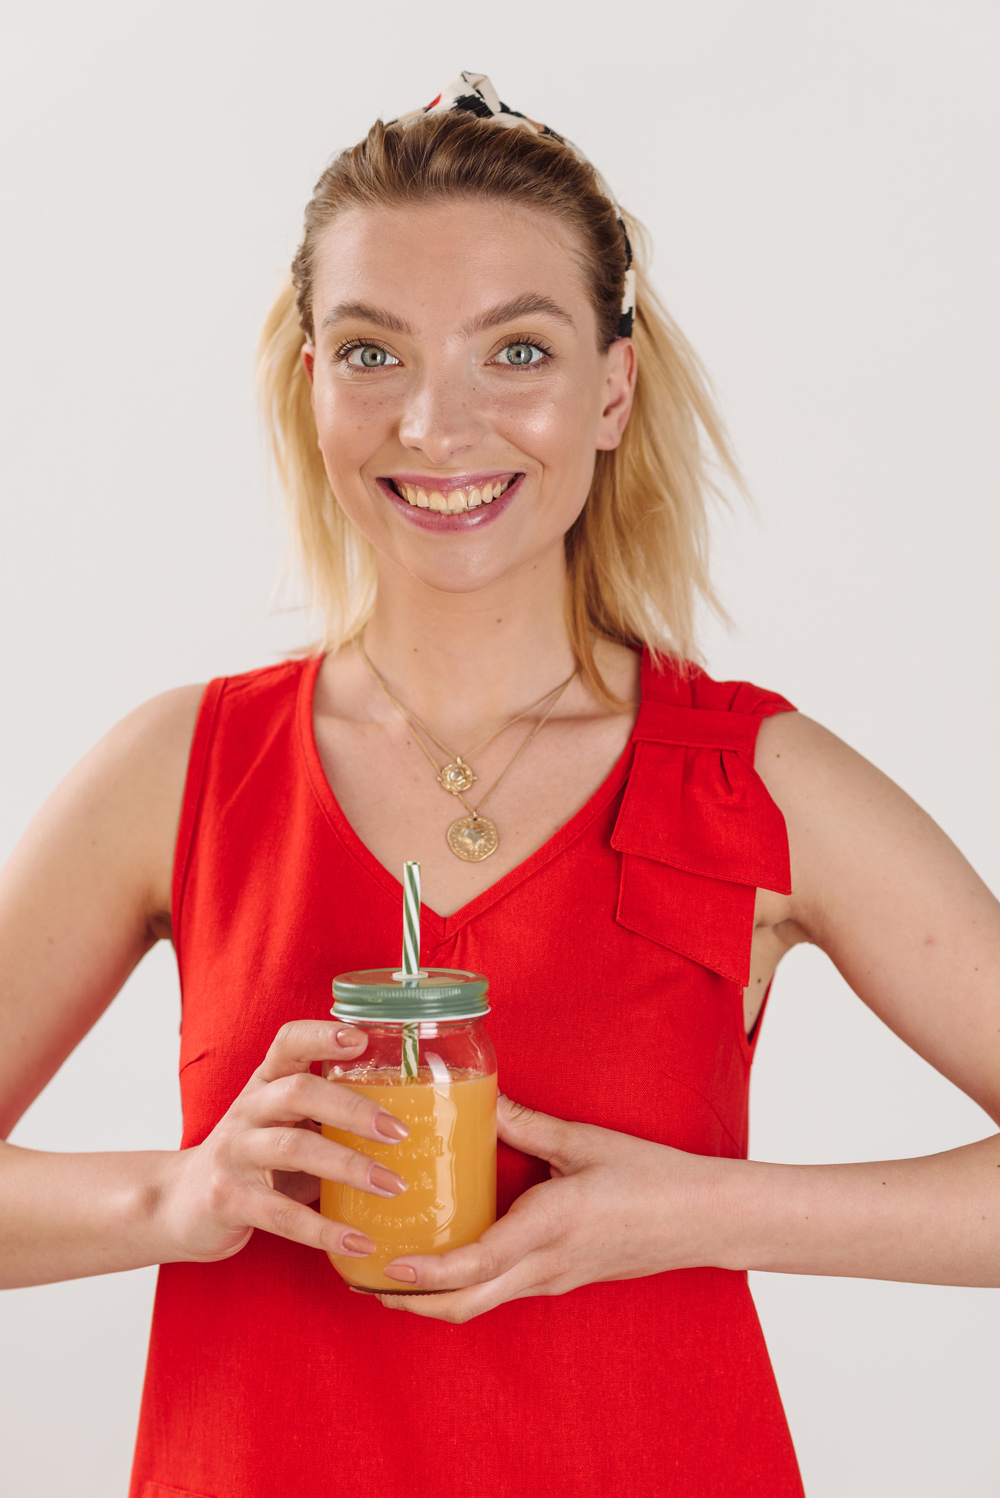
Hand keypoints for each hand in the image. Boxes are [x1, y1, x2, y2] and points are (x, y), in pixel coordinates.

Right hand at [158, 1021, 410, 1264]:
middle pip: (299, 1091)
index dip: (323, 1035)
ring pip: (294, 1148)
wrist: (182, 1202)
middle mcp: (249, 1109)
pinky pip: (281, 1215)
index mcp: (266, 1083)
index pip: (289, 1042)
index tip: (363, 1038)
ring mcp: (235, 1152)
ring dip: (350, 1167)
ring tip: (394, 1186)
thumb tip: (415, 1120)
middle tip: (400, 1130)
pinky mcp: (229, 1199)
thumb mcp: (286, 1124)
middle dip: (354, 1108)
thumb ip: (329, 1115)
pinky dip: (324, 1229)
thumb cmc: (256, 1159)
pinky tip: (360, 1241)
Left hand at [374, 1096, 733, 1322]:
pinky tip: (448, 1260)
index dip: (428, 1272)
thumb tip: (479, 1098)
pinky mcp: (561, 1280)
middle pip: (467, 1304)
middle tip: (367, 1282)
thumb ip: (526, 1125)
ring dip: (434, 1299)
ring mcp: (553, 1280)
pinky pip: (503, 1292)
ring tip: (392, 1277)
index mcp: (550, 1228)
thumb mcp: (584, 1142)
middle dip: (412, 1301)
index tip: (388, 1265)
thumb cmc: (649, 1177)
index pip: (478, 1263)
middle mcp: (546, 1266)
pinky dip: (466, 1287)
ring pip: (482, 1305)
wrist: (702, 1218)